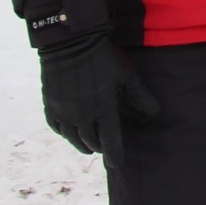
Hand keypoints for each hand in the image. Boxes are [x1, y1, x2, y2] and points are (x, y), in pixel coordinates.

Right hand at [37, 29, 159, 162]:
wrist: (70, 40)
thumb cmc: (103, 55)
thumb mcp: (126, 74)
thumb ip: (140, 96)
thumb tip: (155, 114)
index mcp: (103, 108)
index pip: (110, 141)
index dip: (114, 155)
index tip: (117, 164)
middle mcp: (81, 114)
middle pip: (90, 141)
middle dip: (99, 147)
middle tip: (105, 148)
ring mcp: (63, 110)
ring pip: (72, 137)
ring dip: (81, 143)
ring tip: (88, 145)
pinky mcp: (50, 103)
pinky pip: (56, 126)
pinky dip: (64, 133)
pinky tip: (69, 132)